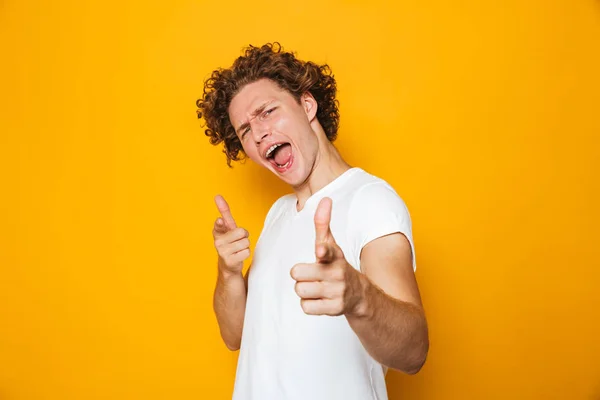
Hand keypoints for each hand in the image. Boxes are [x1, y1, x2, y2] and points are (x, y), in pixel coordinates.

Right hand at [213, 195, 249, 274]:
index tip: (220, 221)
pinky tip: (238, 256)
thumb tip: (218, 196)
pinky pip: (247, 251)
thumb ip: (225, 213)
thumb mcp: (228, 228)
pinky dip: (245, 253)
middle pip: (242, 232)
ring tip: (238, 249)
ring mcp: (223, 252)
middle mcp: (218, 242)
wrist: (228, 265)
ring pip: (246, 242)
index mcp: (217, 232)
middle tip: (238, 240)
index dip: (221, 223)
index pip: (219, 224)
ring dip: (245, 245)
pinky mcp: (230, 261)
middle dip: (244, 235)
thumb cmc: (230, 243)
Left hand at [290, 197, 364, 315]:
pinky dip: (309, 304)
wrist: (360, 295)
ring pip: (300, 290)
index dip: (322, 251)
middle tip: (311, 274)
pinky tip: (320, 299)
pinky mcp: (334, 309)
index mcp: (335, 256)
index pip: (327, 250)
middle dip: (300, 275)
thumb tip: (325, 199)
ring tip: (317, 287)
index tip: (319, 252)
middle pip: (297, 273)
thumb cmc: (337, 265)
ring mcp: (337, 292)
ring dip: (304, 290)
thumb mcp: (331, 244)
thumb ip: (323, 223)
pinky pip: (305, 307)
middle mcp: (337, 273)